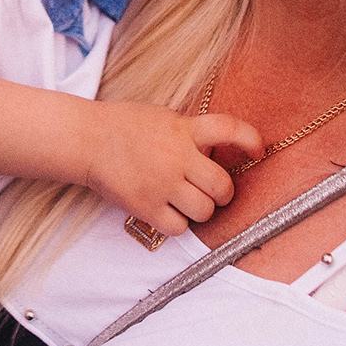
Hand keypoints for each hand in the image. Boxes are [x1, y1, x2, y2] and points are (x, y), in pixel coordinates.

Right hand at [80, 101, 262, 237]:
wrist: (87, 140)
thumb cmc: (125, 126)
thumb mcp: (163, 117)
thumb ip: (191, 133)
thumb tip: (218, 154)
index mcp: (184, 129)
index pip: (229, 129)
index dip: (251, 140)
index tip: (258, 151)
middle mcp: (177, 157)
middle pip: (223, 186)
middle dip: (223, 193)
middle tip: (212, 192)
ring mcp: (162, 183)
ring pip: (205, 211)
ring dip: (201, 210)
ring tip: (186, 202)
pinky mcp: (146, 206)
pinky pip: (179, 228)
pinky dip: (178, 224)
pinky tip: (167, 212)